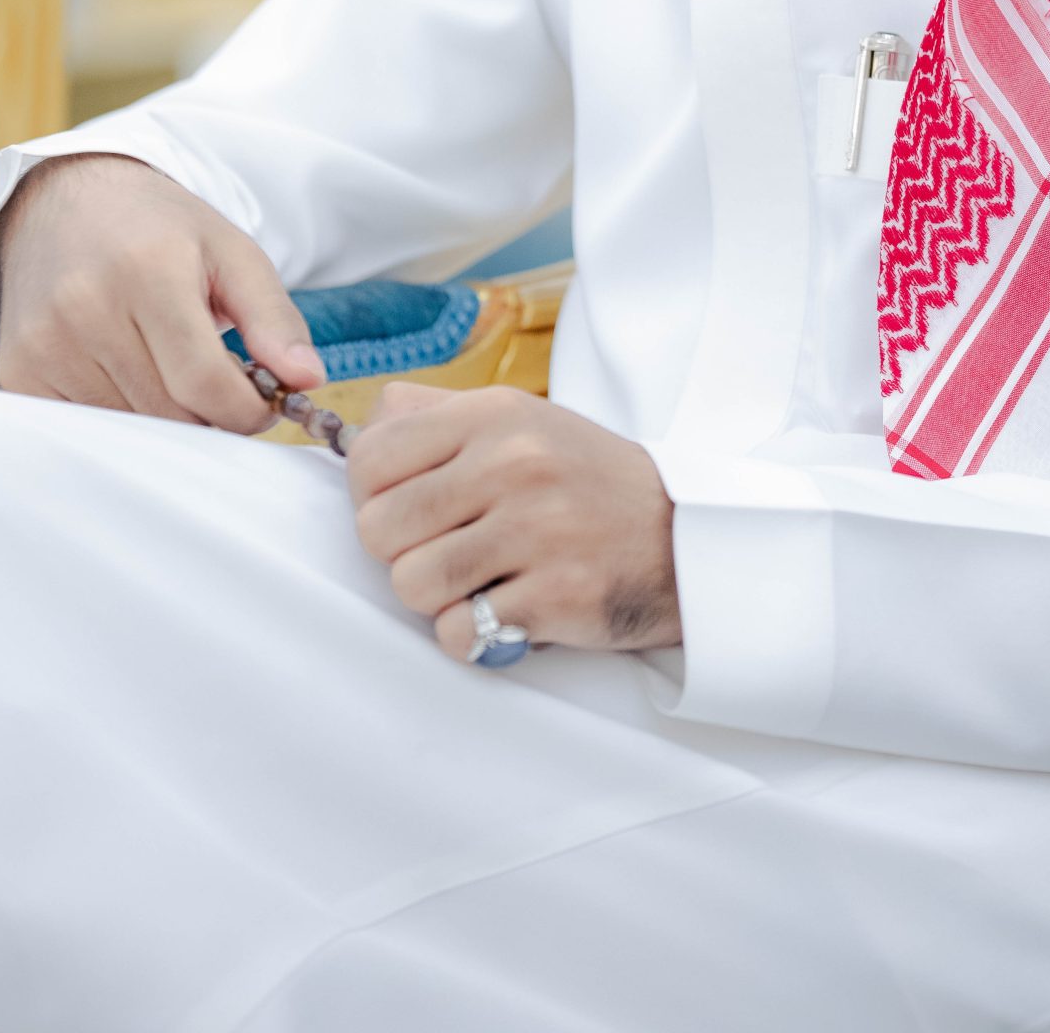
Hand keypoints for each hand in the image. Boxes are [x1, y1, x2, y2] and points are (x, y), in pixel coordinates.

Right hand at [0, 152, 324, 431]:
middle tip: (221, 384)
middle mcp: (85, 308)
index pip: (205, 383)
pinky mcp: (18, 371)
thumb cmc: (158, 229)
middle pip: (170, 413)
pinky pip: (86, 426)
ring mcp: (44, 344)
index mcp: (148, 271)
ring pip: (130, 429)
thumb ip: (274, 318)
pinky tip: (129, 372)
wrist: (63, 202)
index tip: (263, 403)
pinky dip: (121, 415)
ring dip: (166, 417)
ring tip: (172, 368)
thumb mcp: (230, 252)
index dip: (246, 411)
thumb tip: (312, 380)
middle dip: (210, 415)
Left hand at [349, 381, 680, 658]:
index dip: (373, 495)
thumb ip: (440, 415)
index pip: (370, 457)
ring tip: (479, 581)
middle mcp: (512, 464)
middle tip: (449, 549)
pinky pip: (457, 633)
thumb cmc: (585, 480)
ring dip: (436, 597)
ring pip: (410, 584)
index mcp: (494, 415)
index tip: (409, 509)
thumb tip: (366, 422)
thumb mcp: (523, 421)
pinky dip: (472, 635)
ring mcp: (534, 530)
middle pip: (378, 527)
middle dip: (403, 550)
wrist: (683, 535)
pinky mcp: (553, 595)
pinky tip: (507, 610)